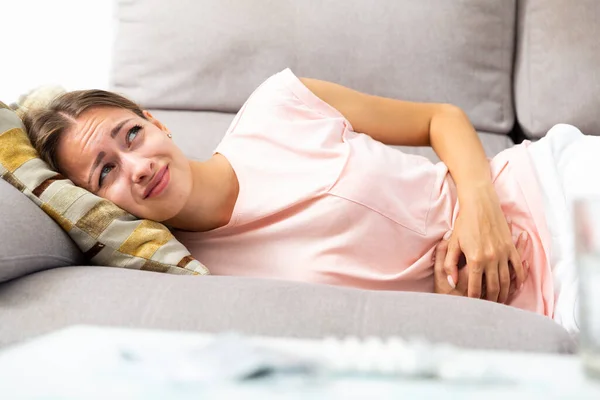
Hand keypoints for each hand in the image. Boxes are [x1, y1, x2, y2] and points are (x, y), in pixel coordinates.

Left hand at [443, 184, 526, 302]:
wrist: (480, 205)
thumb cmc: (464, 223)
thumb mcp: (452, 243)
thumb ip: (450, 264)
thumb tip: (452, 282)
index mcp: (475, 259)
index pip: (474, 286)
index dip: (473, 299)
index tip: (471, 307)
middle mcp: (491, 258)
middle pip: (492, 287)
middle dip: (490, 301)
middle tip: (488, 310)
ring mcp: (503, 253)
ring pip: (506, 280)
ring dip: (504, 293)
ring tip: (500, 302)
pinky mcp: (510, 248)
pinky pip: (517, 267)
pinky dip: (518, 279)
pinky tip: (516, 287)